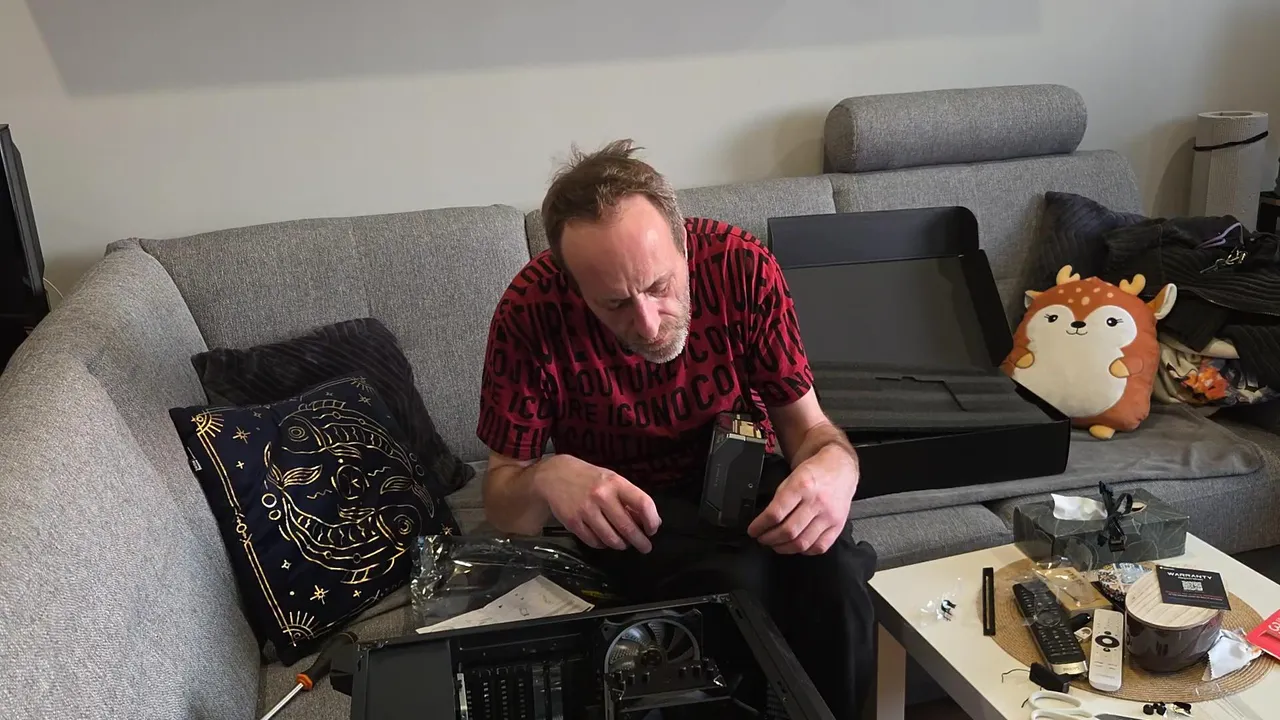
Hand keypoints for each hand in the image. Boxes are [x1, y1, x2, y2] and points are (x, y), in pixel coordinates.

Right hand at [533, 455, 660, 552]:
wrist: (553, 475)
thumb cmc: (588, 478)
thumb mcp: (610, 480)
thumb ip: (628, 498)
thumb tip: (647, 520)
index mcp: (615, 483)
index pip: (642, 503)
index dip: (652, 520)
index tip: (653, 529)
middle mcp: (601, 496)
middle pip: (627, 527)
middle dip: (640, 541)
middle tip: (645, 547)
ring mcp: (586, 511)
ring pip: (611, 539)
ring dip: (621, 544)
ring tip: (624, 544)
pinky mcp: (573, 523)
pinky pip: (594, 542)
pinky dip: (603, 544)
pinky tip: (605, 540)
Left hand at [747, 445, 856, 554]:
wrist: (840, 468)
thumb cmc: (814, 472)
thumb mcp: (791, 477)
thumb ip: (779, 499)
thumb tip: (763, 521)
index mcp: (802, 485)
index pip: (776, 513)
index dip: (760, 526)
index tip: (753, 530)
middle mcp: (817, 502)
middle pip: (789, 531)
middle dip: (769, 539)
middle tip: (762, 539)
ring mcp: (830, 516)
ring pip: (803, 543)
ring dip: (784, 548)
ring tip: (775, 544)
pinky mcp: (838, 525)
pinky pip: (819, 547)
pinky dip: (804, 551)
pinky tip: (796, 546)